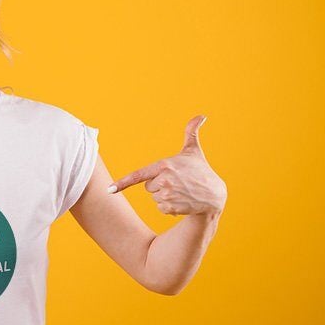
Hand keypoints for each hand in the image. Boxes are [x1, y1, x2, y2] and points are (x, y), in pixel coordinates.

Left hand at [106, 115, 226, 215]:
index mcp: (165, 165)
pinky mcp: (171, 208)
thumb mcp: (194, 152)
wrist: (215, 196)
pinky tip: (183, 202)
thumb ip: (191, 133)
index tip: (109, 189)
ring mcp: (167, 195)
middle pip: (148, 186)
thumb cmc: (202, 172)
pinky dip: (170, 207)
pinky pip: (160, 208)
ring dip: (165, 196)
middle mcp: (164, 180)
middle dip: (160, 185)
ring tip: (181, 192)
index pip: (139, 175)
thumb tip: (201, 115)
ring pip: (154, 197)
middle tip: (177, 182)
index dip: (123, 182)